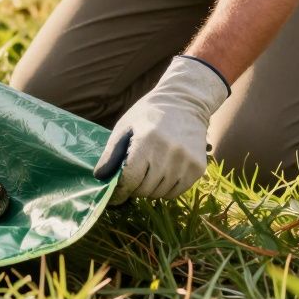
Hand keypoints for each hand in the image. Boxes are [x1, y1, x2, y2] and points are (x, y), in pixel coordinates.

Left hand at [93, 56, 229, 203]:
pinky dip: (166, 189)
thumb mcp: (125, 126)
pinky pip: (176, 192)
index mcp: (146, 141)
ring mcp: (185, 161)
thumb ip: (111, 153)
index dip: (119, 191)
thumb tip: (100, 178)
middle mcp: (168, 153)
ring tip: (148, 172)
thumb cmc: (149, 114)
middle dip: (134, 188)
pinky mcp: (198, 168)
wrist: (185, 102)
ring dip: (150, 189)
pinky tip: (163, 174)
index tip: (114, 196)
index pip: (130, 179)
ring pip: (160, 194)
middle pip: (144, 190)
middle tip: (133, 178)